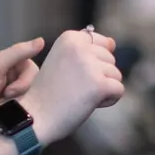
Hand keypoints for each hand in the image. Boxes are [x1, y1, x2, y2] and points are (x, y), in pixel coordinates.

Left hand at [0, 38, 43, 108]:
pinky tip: (5, 114)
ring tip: (1, 109)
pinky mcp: (14, 108)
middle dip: (20, 94)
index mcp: (14, 66)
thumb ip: (19, 52)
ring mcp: (16, 94)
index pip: (33, 70)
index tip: (9, 91)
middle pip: (34, 84)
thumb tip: (42, 40)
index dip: (24, 81)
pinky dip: (16, 113)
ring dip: (18, 104)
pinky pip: (26, 110)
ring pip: (32, 98)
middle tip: (4, 100)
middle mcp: (16, 78)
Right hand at [21, 29, 123, 147]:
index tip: (72, 74)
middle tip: (73, 87)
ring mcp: (90, 65)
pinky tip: (88, 103)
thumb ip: (86, 49)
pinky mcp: (100, 85)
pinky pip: (119, 90)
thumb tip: (113, 43)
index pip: (101, 42)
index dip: (92, 62)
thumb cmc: (49, 92)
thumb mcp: (63, 60)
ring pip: (116, 75)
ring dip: (103, 88)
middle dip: (99, 75)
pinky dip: (108, 100)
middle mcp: (80, 47)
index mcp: (70, 37)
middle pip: (110, 59)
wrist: (35, 117)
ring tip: (79, 95)